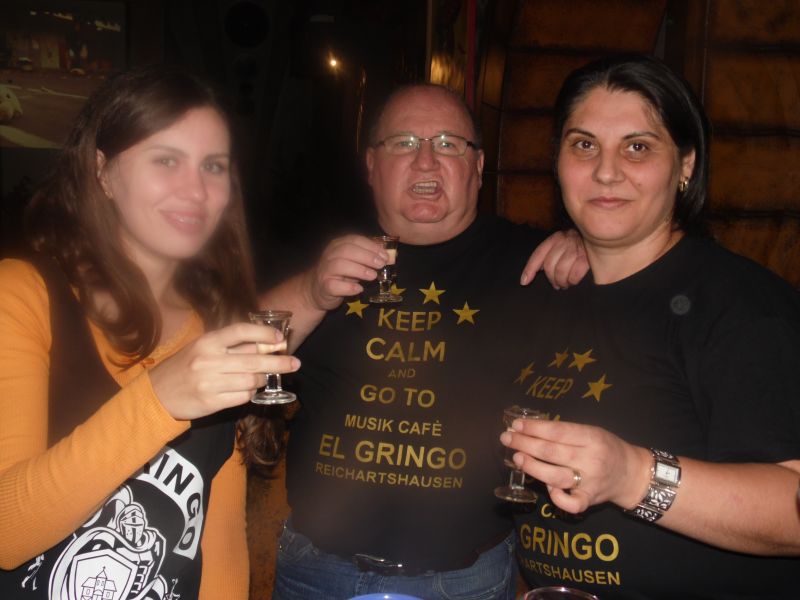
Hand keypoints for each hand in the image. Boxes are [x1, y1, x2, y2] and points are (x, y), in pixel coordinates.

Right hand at [149, 322, 300, 419]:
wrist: (158, 394)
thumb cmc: (186, 366)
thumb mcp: (203, 348)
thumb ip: (231, 346)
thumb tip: (267, 342)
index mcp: (207, 342)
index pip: (240, 331)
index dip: (264, 333)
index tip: (280, 338)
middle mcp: (209, 360)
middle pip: (253, 360)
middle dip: (279, 362)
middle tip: (295, 363)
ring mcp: (210, 382)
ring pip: (251, 381)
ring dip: (263, 380)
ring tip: (265, 378)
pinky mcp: (211, 402)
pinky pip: (242, 397)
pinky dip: (250, 394)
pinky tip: (250, 391)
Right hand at [304, 234, 388, 310]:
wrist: (317, 290)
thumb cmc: (340, 274)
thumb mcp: (354, 263)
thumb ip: (369, 257)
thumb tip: (390, 256)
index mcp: (338, 245)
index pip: (354, 240)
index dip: (371, 246)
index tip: (385, 255)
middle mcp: (330, 255)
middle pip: (347, 250)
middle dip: (367, 256)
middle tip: (381, 264)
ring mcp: (325, 270)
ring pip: (340, 265)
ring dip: (359, 270)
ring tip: (373, 276)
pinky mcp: (324, 286)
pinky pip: (334, 285)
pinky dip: (348, 287)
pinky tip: (359, 289)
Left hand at [500, 418, 650, 513]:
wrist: (632, 474)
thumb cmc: (607, 448)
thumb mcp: (592, 431)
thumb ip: (566, 432)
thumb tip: (530, 429)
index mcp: (592, 437)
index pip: (558, 431)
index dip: (534, 428)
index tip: (516, 425)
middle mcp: (591, 459)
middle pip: (551, 452)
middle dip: (525, 444)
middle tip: (507, 438)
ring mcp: (590, 482)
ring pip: (555, 476)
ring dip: (532, 467)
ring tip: (516, 457)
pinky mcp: (590, 500)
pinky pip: (570, 503)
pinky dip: (556, 497)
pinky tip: (547, 487)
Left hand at [520, 229, 588, 287]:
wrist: (600, 236)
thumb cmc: (578, 244)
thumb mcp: (562, 243)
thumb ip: (550, 253)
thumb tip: (539, 270)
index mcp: (555, 238)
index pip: (538, 254)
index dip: (530, 269)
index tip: (524, 282)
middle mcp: (564, 241)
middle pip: (549, 266)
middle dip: (551, 279)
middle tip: (555, 284)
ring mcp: (576, 249)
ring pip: (561, 271)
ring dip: (561, 282)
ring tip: (564, 284)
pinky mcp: (587, 257)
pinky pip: (575, 274)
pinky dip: (572, 281)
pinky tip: (573, 281)